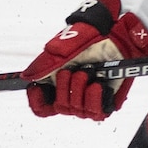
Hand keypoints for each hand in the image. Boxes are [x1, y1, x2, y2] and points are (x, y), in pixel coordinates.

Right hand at [23, 0, 147, 119]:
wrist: (120, 33)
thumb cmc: (93, 35)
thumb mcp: (65, 46)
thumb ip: (46, 63)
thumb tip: (27, 76)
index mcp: (58, 79)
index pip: (41, 105)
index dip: (37, 100)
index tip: (38, 88)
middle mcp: (73, 90)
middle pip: (58, 108)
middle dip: (64, 88)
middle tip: (72, 71)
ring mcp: (89, 97)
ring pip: (76, 110)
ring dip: (79, 90)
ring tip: (87, 72)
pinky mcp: (106, 100)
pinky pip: (95, 113)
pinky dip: (94, 99)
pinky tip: (98, 85)